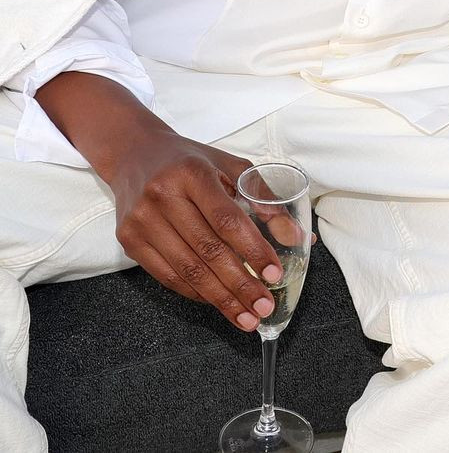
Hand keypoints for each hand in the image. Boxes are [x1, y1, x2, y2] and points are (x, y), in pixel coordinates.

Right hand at [108, 129, 284, 331]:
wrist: (135, 153)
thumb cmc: (191, 160)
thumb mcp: (230, 166)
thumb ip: (264, 199)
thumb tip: (298, 236)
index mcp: (192, 173)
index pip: (227, 220)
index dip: (253, 250)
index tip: (275, 274)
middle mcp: (163, 196)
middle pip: (207, 250)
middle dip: (240, 285)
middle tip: (264, 308)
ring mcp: (141, 221)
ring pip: (187, 270)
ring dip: (220, 299)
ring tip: (246, 317)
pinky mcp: (129, 240)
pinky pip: (167, 276)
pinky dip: (195, 293)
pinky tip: (217, 302)